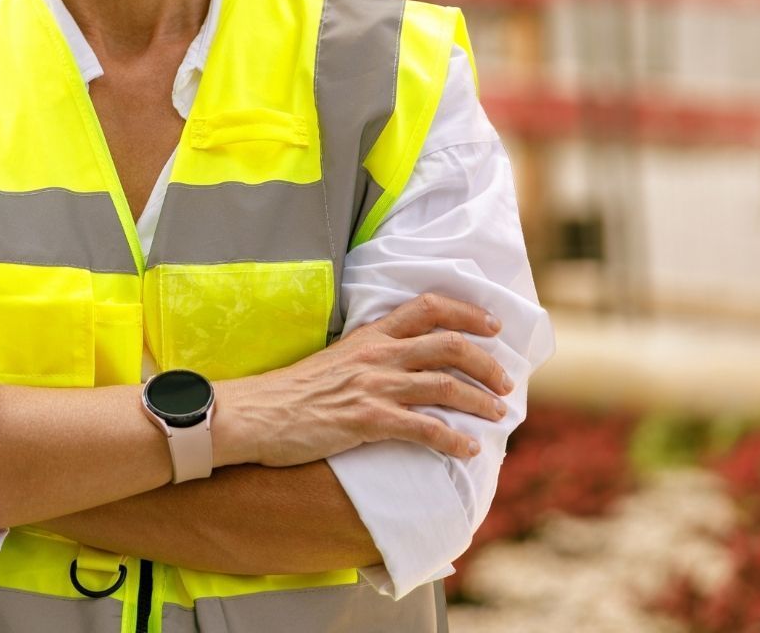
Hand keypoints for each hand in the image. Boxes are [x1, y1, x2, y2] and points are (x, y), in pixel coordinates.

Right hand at [213, 293, 512, 467]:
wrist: (255, 413)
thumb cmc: (289, 392)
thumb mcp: (332, 360)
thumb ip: (367, 357)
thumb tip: (398, 366)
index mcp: (368, 336)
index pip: (427, 308)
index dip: (467, 314)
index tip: (492, 326)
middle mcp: (376, 355)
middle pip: (449, 345)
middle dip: (486, 363)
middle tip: (505, 381)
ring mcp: (374, 386)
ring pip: (445, 385)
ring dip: (480, 401)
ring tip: (497, 415)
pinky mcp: (368, 420)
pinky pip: (425, 428)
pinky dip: (454, 440)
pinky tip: (468, 451)